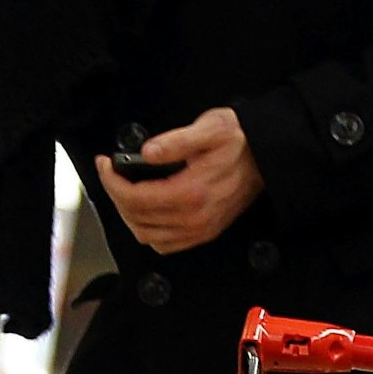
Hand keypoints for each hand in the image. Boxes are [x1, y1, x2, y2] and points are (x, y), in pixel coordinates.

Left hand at [96, 107, 264, 255]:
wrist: (267, 155)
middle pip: (135, 217)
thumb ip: (175, 141)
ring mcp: (198, 230)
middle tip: (112, 174)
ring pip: (145, 235)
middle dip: (116, 195)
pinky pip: (164, 245)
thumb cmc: (239, 140)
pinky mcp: (203, 234)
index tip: (104, 164)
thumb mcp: (209, 129)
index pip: (134, 197)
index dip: (112, 182)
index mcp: (191, 193)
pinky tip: (145, 211)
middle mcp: (193, 218)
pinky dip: (147, 231)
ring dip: (129, 214)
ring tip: (125, 190)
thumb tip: (147, 153)